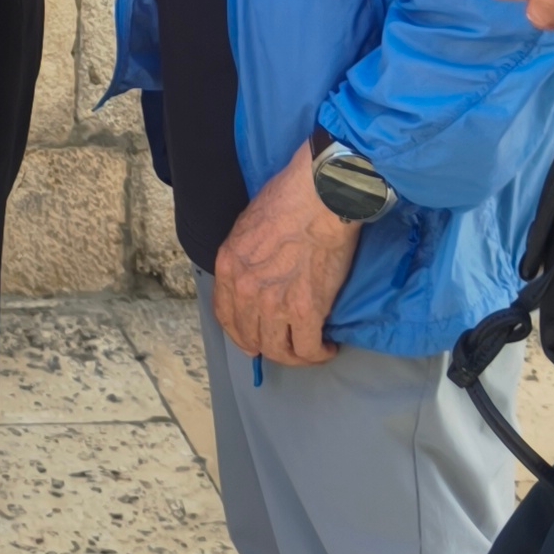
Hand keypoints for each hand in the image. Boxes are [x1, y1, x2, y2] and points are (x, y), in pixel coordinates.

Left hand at [210, 143, 358, 367]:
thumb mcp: (247, 227)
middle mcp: (245, 290)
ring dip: (295, 356)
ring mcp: (274, 304)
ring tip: (309, 349)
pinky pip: (308, 349)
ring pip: (279, 351)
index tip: (253, 340)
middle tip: (286, 345)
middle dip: (269, 347)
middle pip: (251, 338)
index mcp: (228, 266)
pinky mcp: (306, 311)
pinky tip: (327, 348)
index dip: (240, 334)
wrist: (320, 197)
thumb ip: (246, 258)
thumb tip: (257, 276)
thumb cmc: (290, 200)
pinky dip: (319, 354)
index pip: (225, 316)